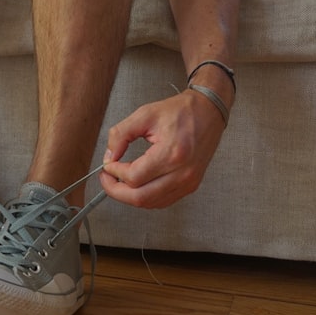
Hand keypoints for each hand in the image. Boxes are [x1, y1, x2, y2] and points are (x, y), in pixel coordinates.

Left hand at [99, 89, 226, 208]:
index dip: (114, 173)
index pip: (134, 177)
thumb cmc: (181, 111)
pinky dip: (145, 197)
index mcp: (171, 154)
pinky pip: (162, 201)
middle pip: (140, 198)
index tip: (108, 165)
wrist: (208, 112)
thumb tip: (109, 157)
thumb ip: (121, 135)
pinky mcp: (191, 186)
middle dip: (116, 191)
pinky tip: (137, 185)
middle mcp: (182, 173)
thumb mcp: (145, 115)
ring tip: (119, 181)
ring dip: (130, 196)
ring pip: (150, 203)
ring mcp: (188, 182)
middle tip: (107, 179)